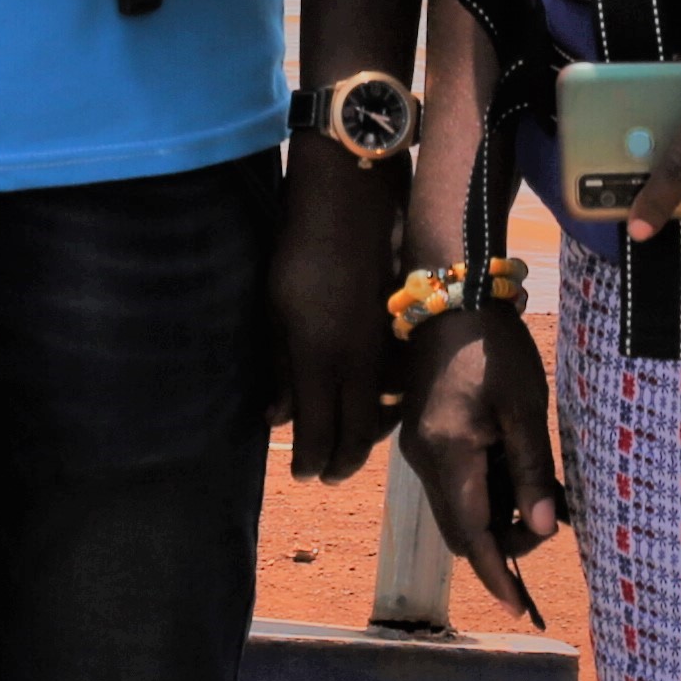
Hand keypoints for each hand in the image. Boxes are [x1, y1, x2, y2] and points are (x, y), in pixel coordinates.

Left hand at [273, 147, 401, 481]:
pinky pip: (401, 387)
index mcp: (316, 358)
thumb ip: (278, 366)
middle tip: (328, 474)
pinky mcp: (405, 332)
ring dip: (368, 437)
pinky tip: (381, 408)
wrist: (350, 204)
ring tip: (351, 447)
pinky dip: (391, 406)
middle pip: (356, 432)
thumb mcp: (275, 308)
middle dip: (341, 461)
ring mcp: (386, 349)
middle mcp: (357, 362)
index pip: (318, 432)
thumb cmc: (299, 250)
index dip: (313, 461)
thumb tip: (276, 419)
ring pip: (384, 413)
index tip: (305, 475)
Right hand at [393, 301, 565, 620]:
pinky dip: (489, 491)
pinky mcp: (426, 436)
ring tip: (545, 495)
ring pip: (460, 507)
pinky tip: (520, 473)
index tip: (517, 607)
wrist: (452, 299)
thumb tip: (541, 530)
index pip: (471, 535)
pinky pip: (457, 482)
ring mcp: (421, 449)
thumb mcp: (524, 409)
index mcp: (448, 456)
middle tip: (551, 525)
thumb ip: (531, 472)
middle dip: (504, 543)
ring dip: (499, 514)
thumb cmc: (494, 348)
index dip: (495, 574)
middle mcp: (425, 461)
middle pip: (461, 529)